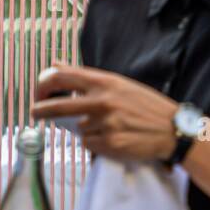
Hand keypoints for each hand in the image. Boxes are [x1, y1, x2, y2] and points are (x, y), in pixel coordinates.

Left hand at [31, 61, 179, 161]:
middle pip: (56, 106)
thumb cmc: (148, 106)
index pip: (60, 77)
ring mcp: (105, 123)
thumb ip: (88, 77)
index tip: (39, 93)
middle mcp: (103, 100)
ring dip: (86, 130)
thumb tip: (56, 64)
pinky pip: (89, 144)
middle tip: (36, 113)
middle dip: (40, 111)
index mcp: (105, 82)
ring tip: (109, 128)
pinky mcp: (109, 143)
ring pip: (77, 129)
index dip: (42, 85)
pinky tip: (115, 138)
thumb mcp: (120, 84)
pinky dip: (97, 143)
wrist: (174, 129)